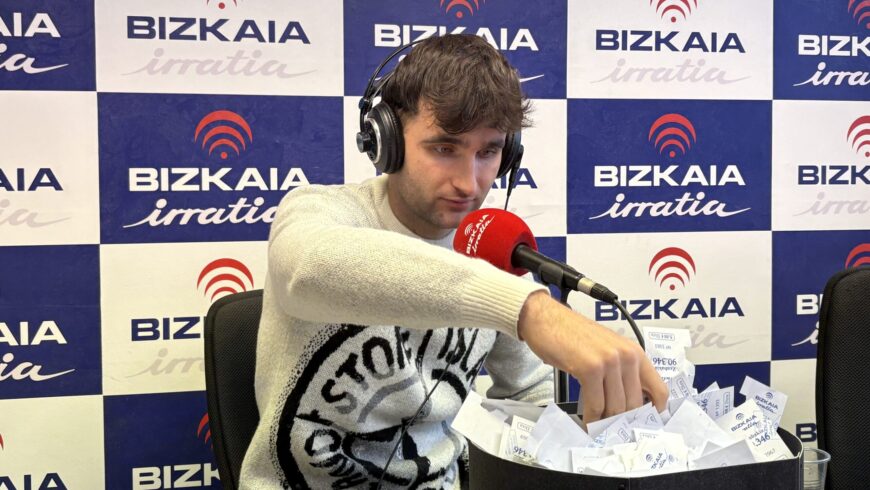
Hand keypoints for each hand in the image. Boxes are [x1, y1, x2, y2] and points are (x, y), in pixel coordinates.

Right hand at [517, 291, 667, 423]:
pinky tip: (587, 420)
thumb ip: (622, 372)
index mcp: (635, 352)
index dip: (653, 412)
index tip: (641, 423)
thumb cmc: (572, 335)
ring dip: (605, 421)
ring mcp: (609, 362)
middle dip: (622, 420)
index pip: (660, 390)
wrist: (546, 319)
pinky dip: (591, 418)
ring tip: (597, 426)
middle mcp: (627, 356)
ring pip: (616, 407)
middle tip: (611, 429)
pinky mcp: (589, 369)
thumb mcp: (607, 349)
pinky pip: (595, 405)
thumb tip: (628, 404)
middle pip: (635, 404)